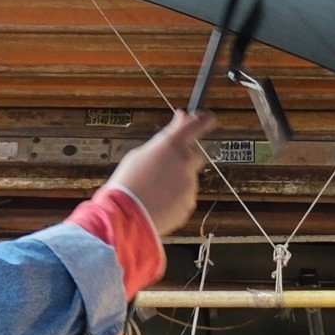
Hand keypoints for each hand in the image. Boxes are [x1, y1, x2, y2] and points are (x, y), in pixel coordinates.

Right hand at [102, 104, 219, 241]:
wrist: (126, 216)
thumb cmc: (128, 183)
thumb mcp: (140, 154)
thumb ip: (164, 139)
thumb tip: (179, 121)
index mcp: (172, 145)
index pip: (197, 125)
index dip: (204, 120)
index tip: (208, 118)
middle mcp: (186, 162)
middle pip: (195, 155)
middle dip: (184, 159)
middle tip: (165, 166)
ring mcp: (190, 184)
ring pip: (188, 178)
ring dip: (176, 181)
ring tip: (153, 189)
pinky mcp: (189, 203)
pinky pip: (185, 196)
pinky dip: (175, 198)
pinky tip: (157, 201)